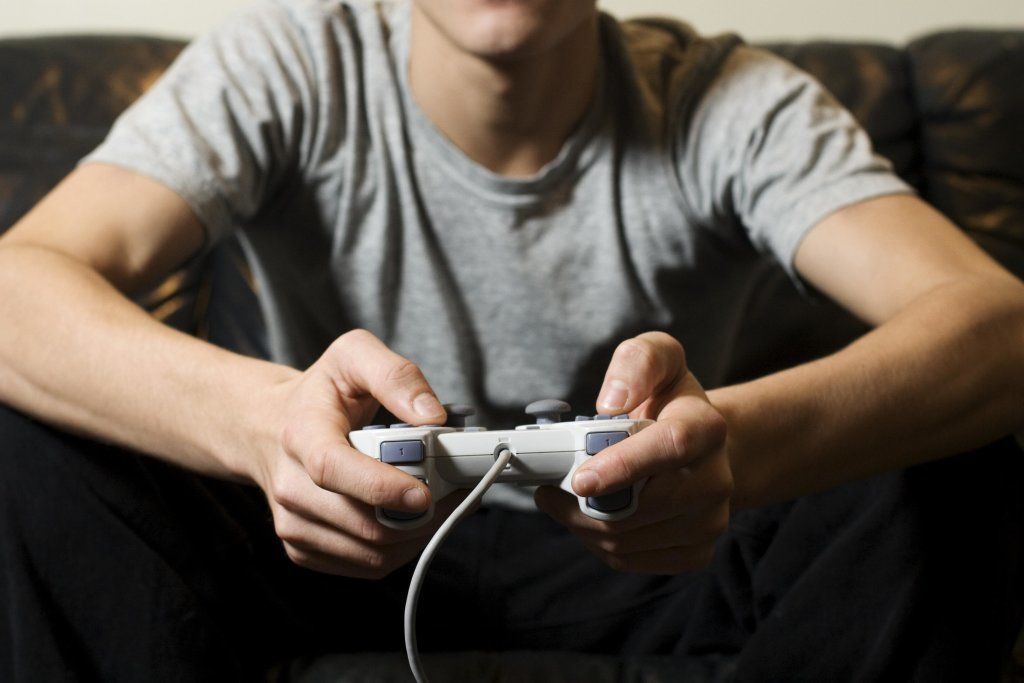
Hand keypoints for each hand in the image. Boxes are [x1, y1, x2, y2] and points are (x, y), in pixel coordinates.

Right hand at [250, 329, 466, 578]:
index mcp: (300, 435)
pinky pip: (365, 565)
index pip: (334, 470)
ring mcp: (292, 523)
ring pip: (370, 552)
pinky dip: (401, 549)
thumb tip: (432, 416)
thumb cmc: (319, 393)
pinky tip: (413, 520)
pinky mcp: (302, 549)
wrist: (267, 427)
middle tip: (457, 492)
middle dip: (420, 515)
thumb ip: (396, 375)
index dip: (381, 488)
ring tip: (441, 504)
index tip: (424, 493)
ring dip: (417, 535)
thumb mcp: (353, 357)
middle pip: (361, 522)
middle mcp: (290, 486)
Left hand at [535, 332, 730, 573]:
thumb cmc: (669, 400)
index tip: (581, 479)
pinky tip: (592, 519)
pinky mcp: (696, 550)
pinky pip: (631, 560)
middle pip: (641, 507)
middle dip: (583, 504)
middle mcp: (717, 479)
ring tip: (566, 501)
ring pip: (628, 540)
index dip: (623, 466)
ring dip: (583, 525)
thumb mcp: (658, 358)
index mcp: (707, 427)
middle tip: (550, 489)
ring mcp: (710, 521)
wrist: (700, 446)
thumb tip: (611, 403)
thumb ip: (637, 363)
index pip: (670, 448)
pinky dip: (599, 543)